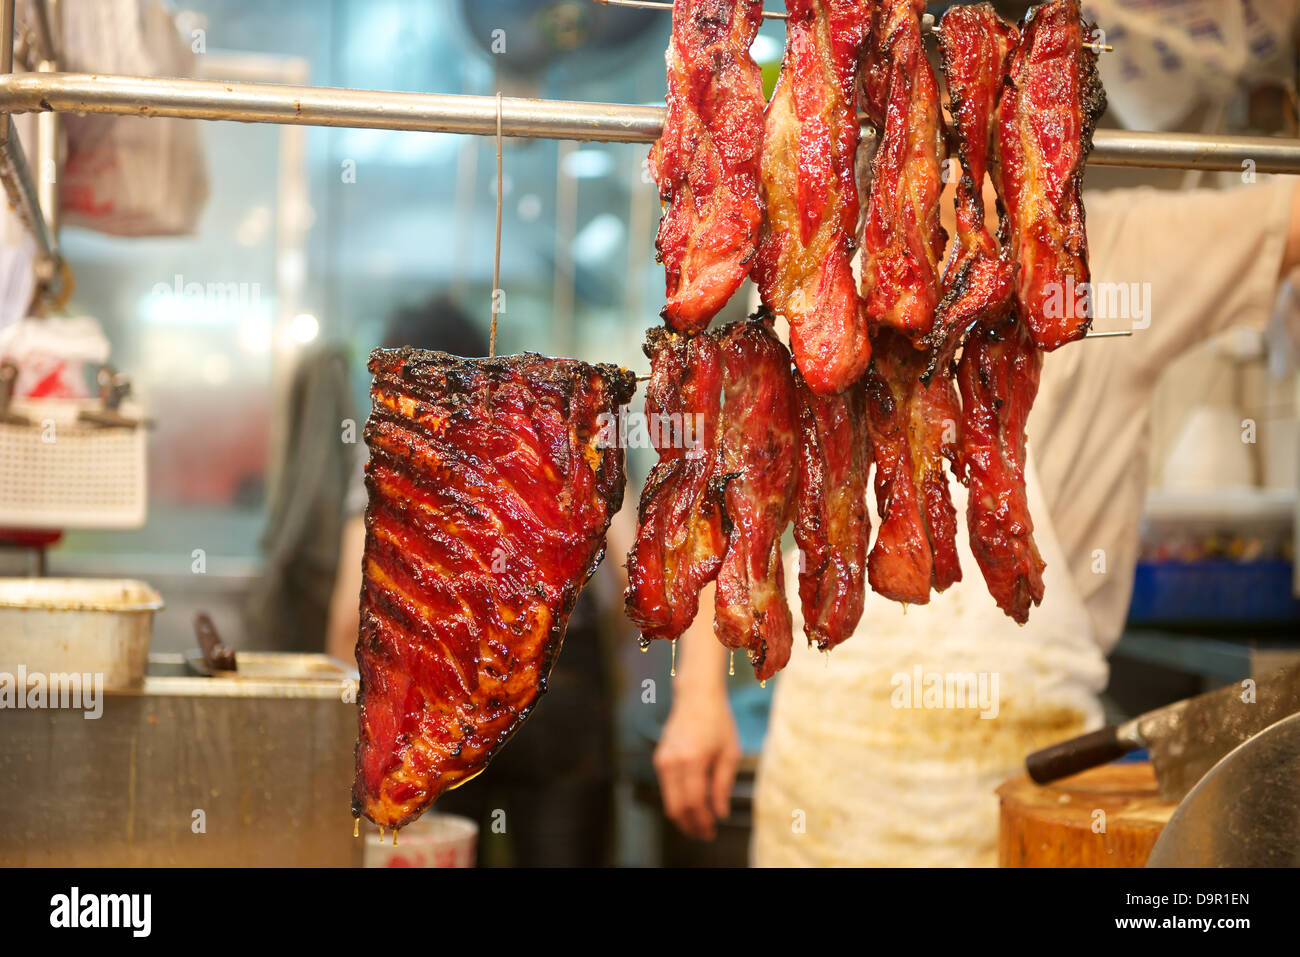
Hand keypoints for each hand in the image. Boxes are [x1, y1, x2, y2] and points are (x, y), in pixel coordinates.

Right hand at [653, 683, 740, 840]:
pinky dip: (678, 801)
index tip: (711, 832)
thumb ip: (723, 785)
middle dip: (690, 825)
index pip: (694, 802)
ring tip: (699, 824)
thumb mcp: (730, 753)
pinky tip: (693, 804)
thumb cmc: (718, 722)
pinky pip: (667, 789)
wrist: (696, 696)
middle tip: (705, 834)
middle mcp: (673, 761)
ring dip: (683, 816)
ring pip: (668, 801)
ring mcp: (662, 759)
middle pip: (676, 807)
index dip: (702, 821)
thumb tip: (720, 813)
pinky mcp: (659, 758)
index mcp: (693, 758)